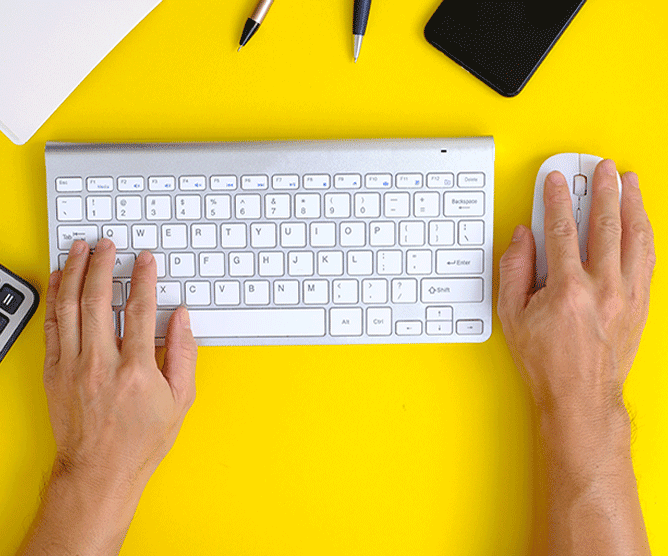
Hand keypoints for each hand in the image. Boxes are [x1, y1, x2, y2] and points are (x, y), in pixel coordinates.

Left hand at [43, 238, 197, 496]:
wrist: (99, 471)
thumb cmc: (140, 440)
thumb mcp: (180, 399)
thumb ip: (183, 353)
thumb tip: (180, 318)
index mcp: (136, 370)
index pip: (138, 309)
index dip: (143, 278)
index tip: (144, 260)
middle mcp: (100, 364)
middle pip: (97, 299)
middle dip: (102, 264)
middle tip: (107, 244)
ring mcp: (72, 367)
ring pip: (69, 307)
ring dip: (74, 272)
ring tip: (79, 249)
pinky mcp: (54, 373)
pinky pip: (52, 326)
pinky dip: (55, 298)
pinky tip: (60, 280)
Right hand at [497, 159, 654, 421]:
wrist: (580, 396)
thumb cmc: (546, 360)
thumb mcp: (512, 316)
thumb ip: (514, 270)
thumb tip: (523, 237)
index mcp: (567, 289)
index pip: (562, 230)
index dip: (556, 199)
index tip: (555, 180)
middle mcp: (603, 287)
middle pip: (606, 224)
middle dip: (604, 189)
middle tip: (602, 167)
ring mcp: (627, 295)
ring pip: (636, 237)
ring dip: (633, 204)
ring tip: (630, 182)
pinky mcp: (641, 304)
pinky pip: (648, 258)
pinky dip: (644, 233)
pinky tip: (641, 221)